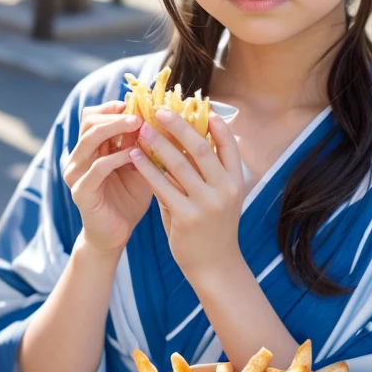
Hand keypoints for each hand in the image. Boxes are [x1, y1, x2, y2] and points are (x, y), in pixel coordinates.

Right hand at [63, 100, 152, 254]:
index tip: (141, 102)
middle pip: (89, 121)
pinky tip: (135, 156)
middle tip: (141, 113)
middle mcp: (79, 156)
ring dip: (115, 129)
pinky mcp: (81, 191)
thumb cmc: (130, 198)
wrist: (116, 235)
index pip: (95, 115)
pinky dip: (117, 158)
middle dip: (116, 113)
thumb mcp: (140, 165)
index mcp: (91, 147)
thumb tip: (164, 116)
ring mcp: (76, 173)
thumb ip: (143, 144)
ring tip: (139, 125)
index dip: (115, 106)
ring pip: (89, 139)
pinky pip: (97, 168)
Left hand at [128, 109, 244, 280]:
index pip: (229, 145)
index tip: (199, 105)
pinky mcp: (187, 218)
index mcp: (236, 181)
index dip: (215, 124)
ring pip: (179, 165)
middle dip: (179, 126)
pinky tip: (134, 156)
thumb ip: (206, 172)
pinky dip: (147, 169)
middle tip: (160, 110)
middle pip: (201, 148)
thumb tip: (185, 139)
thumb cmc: (212, 226)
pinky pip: (163, 187)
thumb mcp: (219, 197)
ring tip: (141, 129)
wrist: (215, 266)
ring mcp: (207, 204)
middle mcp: (225, 190)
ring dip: (158, 143)